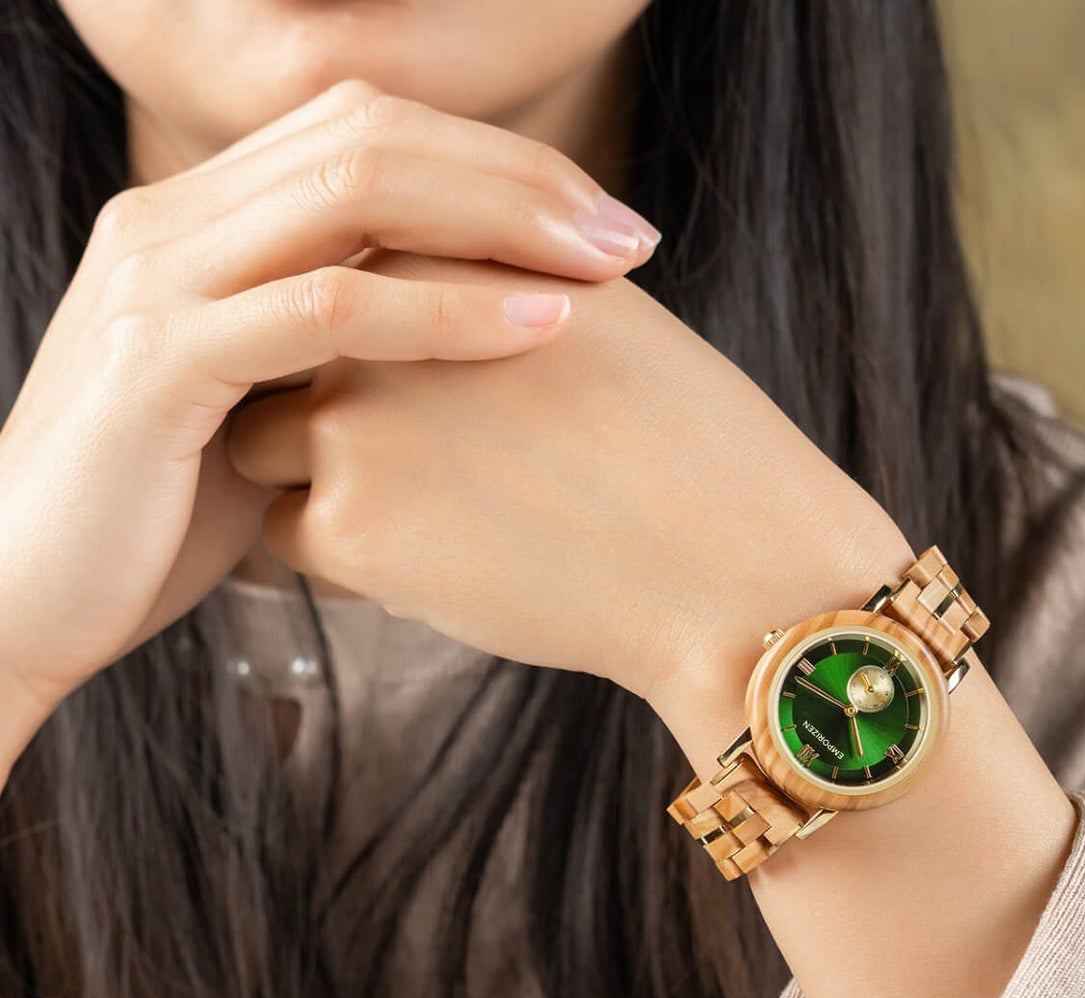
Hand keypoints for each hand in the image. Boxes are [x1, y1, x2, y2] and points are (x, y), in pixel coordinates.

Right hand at [0, 78, 657, 742]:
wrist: (22, 597)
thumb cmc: (161, 518)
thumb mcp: (262, 410)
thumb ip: (336, 357)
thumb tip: (467, 346)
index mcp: (201, 218)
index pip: (367, 130)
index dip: (494, 161)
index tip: (602, 223)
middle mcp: (174, 219)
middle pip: (372, 134)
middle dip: (520, 177)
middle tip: (632, 234)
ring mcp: (161, 279)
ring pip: (354, 193)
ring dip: (501, 223)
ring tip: (611, 267)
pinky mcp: (161, 361)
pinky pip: (327, 307)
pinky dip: (444, 313)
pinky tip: (538, 327)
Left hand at [228, 251, 913, 718]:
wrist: (727, 564)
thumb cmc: (684, 449)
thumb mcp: (593, 315)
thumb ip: (487, 289)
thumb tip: (421, 309)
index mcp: (434, 251)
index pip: (338, 291)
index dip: (374, 353)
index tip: (439, 410)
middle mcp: (374, 320)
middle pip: (286, 363)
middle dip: (328, 411)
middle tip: (432, 471)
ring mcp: (349, 420)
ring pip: (266, 452)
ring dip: (323, 482)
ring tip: (440, 520)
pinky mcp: (345, 528)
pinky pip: (289, 539)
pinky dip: (347, 558)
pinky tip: (443, 567)